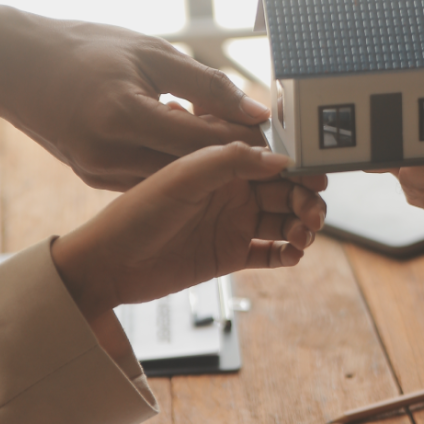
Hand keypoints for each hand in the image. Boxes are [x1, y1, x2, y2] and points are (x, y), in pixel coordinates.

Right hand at [0, 4, 271, 189]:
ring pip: (173, 181)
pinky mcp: (95, 179)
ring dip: (205, 167)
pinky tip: (193, 151)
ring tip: (235, 149)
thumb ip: (206, 84)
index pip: (202, 140)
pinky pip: (150, 180)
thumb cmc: (86, 48)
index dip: (243, 140)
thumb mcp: (151, 52)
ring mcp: (99, 171)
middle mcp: (109, 152)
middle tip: (263, 148)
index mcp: (124, 115)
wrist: (18, 66)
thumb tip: (257, 113)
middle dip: (231, 160)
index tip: (273, 137)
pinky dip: (175, 168)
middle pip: (192, 168)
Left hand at [51, 143, 326, 322]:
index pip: (271, 160)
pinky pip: (270, 252)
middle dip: (306, 200)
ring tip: (302, 238)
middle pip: (285, 191)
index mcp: (221, 165)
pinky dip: (287, 253)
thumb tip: (281, 159)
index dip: (298, 168)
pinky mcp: (231, 255)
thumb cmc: (135, 214)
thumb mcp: (181, 177)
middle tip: (314, 215)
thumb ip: (229, 160)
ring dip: (301, 227)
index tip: (316, 178)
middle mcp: (231, 191)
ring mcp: (233, 223)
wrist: (107, 265)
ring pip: (284, 221)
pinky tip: (292, 255)